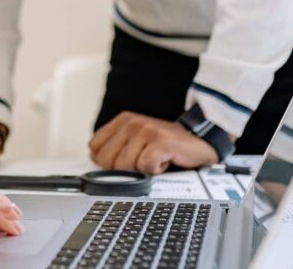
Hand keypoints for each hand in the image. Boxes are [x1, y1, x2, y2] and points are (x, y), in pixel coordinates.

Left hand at [88, 111, 219, 174]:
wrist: (198, 140)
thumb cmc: (165, 145)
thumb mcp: (135, 141)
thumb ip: (115, 147)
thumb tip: (94, 161)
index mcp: (122, 121)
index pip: (95, 147)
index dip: (107, 162)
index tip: (123, 163)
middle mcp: (132, 123)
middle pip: (108, 160)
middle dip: (124, 169)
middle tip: (141, 162)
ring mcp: (146, 130)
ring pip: (125, 166)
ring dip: (142, 170)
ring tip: (154, 159)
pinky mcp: (161, 141)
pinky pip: (145, 167)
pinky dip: (155, 171)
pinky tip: (164, 162)